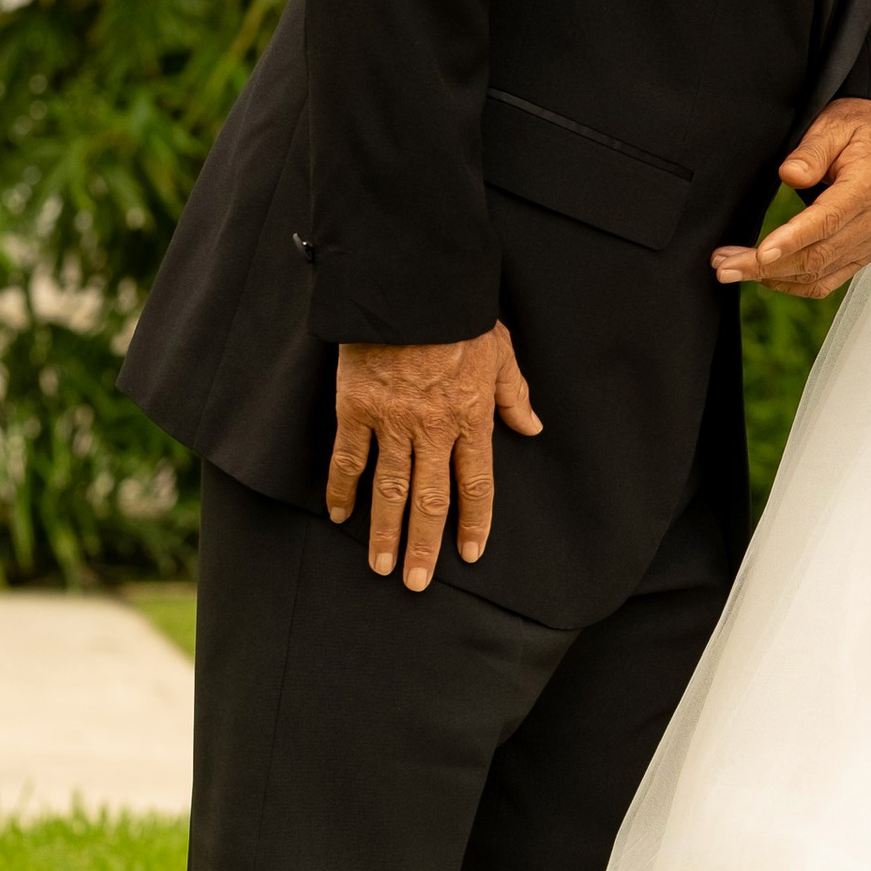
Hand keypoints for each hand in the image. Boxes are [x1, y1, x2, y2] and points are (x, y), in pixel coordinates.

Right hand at [327, 323, 541, 590]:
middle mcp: (432, 429)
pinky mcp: (355, 408)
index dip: (474, 522)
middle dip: (424, 546)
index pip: (476, 484)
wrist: (410, 287)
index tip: (469, 554)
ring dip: (384, 532)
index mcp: (472, 417)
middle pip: (429, 499)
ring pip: (389, 489)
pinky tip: (339, 515)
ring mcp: (391, 422)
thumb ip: (514, 394)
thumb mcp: (501, 350)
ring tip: (381, 567)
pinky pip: (347, 458)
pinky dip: (341, 488)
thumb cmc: (459, 314)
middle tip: (416, 583)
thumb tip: (531, 426)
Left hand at [711, 97, 870, 302]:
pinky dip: (794, 285)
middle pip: (816, 256)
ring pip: (818, 275)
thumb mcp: (835, 125)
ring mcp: (868, 243)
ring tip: (732, 268)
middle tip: (724, 266)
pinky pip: (827, 281)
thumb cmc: (864, 132)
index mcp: (867, 187)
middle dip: (766, 266)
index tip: (760, 253)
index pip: (826, 221)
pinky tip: (765, 277)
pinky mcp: (861, 254)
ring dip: (772, 278)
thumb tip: (790, 174)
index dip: (791, 240)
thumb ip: (812, 151)